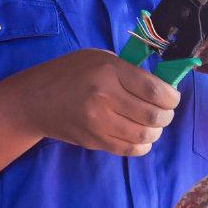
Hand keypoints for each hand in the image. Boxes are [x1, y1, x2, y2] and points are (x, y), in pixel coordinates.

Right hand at [5, 49, 180, 155]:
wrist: (35, 100)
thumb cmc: (69, 72)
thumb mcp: (98, 57)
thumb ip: (128, 69)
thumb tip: (161, 84)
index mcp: (108, 71)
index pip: (154, 89)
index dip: (171, 96)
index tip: (172, 97)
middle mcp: (105, 97)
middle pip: (153, 115)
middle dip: (167, 115)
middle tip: (165, 111)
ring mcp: (99, 123)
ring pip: (145, 135)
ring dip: (156, 131)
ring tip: (153, 123)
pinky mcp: (94, 141)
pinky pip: (130, 149)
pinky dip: (143, 145)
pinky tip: (140, 136)